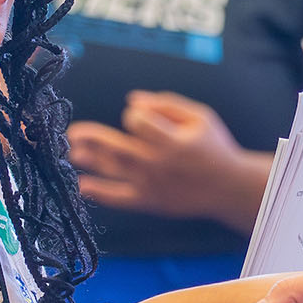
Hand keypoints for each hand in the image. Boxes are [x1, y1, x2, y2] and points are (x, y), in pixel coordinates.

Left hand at [67, 92, 260, 218]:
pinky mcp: (151, 202)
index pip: (138, 122)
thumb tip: (132, 99)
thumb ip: (167, 104)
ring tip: (73, 152)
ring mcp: (153, 185)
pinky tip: (83, 185)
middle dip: (93, 137)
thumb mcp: (201, 117)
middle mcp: (160, 164)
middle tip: (72, 132)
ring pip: (114, 171)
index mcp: (174, 141)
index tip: (139, 117)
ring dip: (91, 161)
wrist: (230, 188)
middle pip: (118, 147)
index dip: (135, 115)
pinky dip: (100, 193)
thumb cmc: (215, 148)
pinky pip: (121, 199)